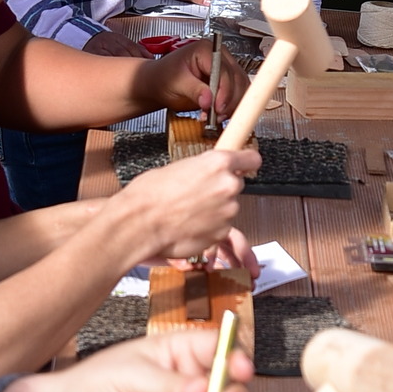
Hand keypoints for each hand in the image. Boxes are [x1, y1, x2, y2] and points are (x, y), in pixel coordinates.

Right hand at [115, 146, 253, 262]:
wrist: (140, 223)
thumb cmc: (150, 193)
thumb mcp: (178, 167)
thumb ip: (202, 169)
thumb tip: (207, 173)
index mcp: (219, 163)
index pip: (252, 158)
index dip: (245, 162)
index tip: (243, 165)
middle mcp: (228, 186)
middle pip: (235, 185)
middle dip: (221, 190)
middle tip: (197, 194)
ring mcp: (228, 211)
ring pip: (227, 208)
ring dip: (214, 210)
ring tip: (187, 212)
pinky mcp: (221, 233)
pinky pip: (220, 227)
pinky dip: (208, 227)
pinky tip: (188, 225)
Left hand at [133, 39, 243, 116]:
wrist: (159, 83)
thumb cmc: (164, 77)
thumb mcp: (176, 83)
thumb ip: (194, 90)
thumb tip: (209, 99)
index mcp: (206, 50)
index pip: (223, 70)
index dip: (224, 91)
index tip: (218, 107)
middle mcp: (219, 57)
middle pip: (236, 79)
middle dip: (229, 101)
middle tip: (217, 116)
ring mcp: (225, 69)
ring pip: (241, 88)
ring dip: (232, 105)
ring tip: (215, 117)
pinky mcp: (226, 82)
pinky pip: (237, 94)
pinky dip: (231, 107)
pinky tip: (218, 114)